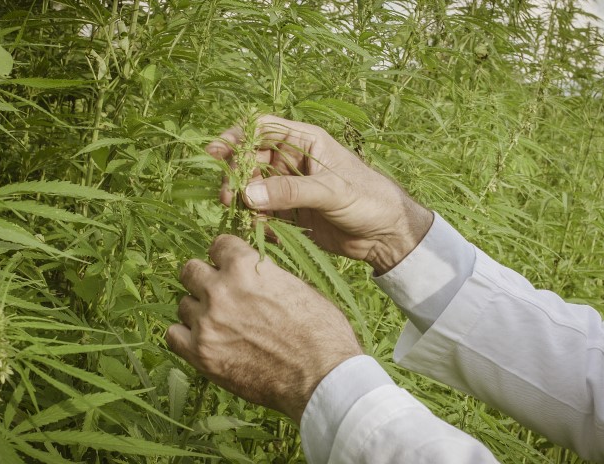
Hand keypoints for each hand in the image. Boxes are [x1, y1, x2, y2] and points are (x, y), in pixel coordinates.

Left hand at [166, 234, 362, 422]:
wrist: (321, 376)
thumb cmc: (321, 332)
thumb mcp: (298, 287)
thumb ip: (266, 276)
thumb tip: (254, 275)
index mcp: (247, 266)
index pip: (219, 244)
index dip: (226, 256)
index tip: (230, 266)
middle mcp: (221, 289)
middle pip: (190, 271)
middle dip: (204, 279)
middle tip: (220, 294)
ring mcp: (207, 322)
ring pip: (184, 304)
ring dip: (199, 311)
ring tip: (219, 324)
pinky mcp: (201, 353)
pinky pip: (173, 335)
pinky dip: (186, 336)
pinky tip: (204, 341)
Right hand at [207, 115, 432, 273]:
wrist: (388, 235)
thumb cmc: (369, 200)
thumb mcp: (331, 192)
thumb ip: (290, 192)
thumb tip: (248, 193)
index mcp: (304, 142)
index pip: (261, 129)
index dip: (236, 137)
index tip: (216, 154)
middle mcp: (293, 161)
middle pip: (249, 160)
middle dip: (236, 176)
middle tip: (229, 198)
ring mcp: (289, 188)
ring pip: (252, 188)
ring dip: (242, 201)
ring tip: (242, 217)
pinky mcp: (290, 213)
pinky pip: (262, 213)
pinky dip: (256, 221)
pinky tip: (261, 232)